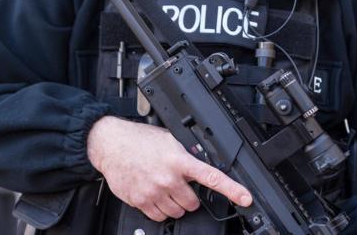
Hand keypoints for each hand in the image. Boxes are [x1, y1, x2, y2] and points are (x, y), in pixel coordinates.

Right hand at [87, 116, 252, 221]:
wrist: (111, 144)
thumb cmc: (139, 140)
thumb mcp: (169, 140)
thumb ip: (186, 154)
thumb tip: (201, 162)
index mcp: (179, 160)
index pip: (211, 177)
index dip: (232, 190)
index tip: (245, 198)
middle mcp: (168, 178)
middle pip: (192, 203)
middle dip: (189, 197)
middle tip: (179, 186)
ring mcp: (154, 192)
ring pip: (177, 212)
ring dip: (175, 204)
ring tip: (164, 189)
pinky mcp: (140, 201)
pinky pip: (159, 217)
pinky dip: (160, 210)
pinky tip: (154, 195)